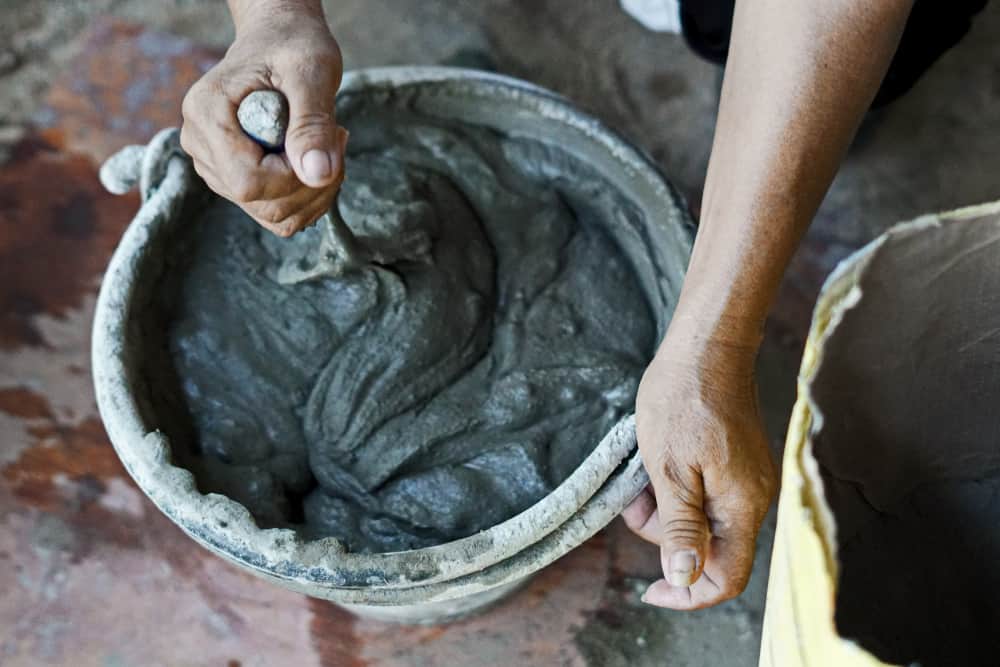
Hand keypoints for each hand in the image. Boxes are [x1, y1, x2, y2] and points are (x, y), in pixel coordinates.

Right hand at [180, 1, 345, 236]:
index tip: (329, 143)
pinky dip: (307, 196)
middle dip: (312, 185)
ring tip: (329, 146)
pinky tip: (318, 160)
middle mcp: (200, 144)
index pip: (248, 182)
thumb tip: (318, 175)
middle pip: (260, 203)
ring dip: (314, 192)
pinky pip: (274, 211)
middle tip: (338, 141)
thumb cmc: (293, 45)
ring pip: (271, 214)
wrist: (279, 39)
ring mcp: (214, 165)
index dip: (295, 178)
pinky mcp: (233, 178)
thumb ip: (312, 123)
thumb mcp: (311, 72)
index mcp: (206, 113)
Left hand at [623, 331, 776, 609]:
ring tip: (642, 473)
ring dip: (665, 509)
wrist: (706, 347)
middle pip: (708, 549)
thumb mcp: (669, 469)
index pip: (726, 577)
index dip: (687, 593)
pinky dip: (676, 490)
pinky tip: (657, 463)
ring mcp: (746, 480)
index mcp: (742, 506)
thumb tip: (684, 579)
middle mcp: (753, 498)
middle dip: (664, 535)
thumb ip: (680, 527)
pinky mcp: (736, 463)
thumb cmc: (684, 400)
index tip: (649, 589)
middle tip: (634, 499)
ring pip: (702, 521)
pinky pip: (704, 495)